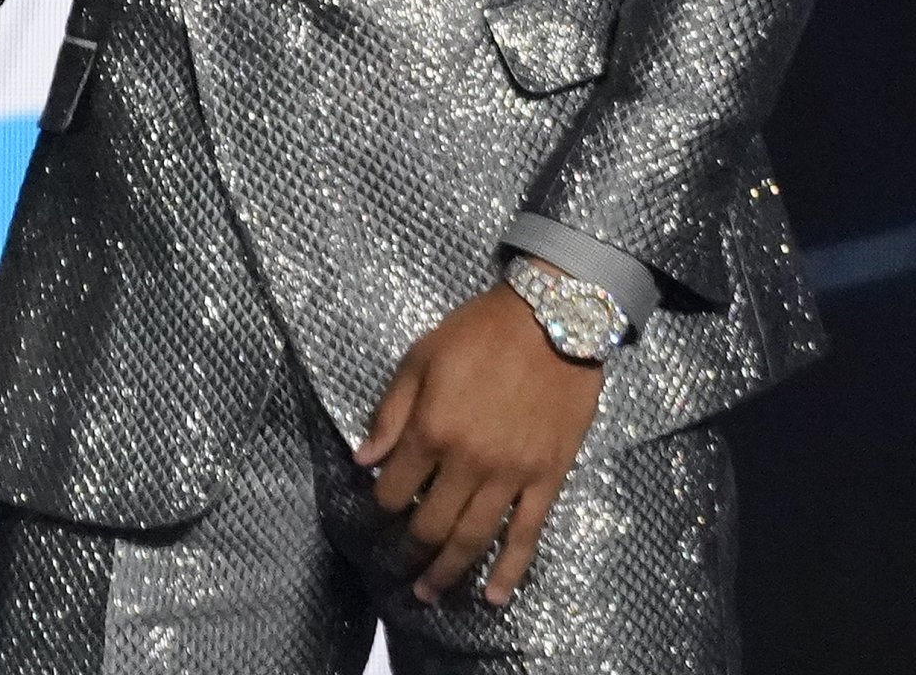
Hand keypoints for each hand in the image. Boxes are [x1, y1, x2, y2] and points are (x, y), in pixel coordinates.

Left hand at [352, 271, 604, 606]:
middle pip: (429, 526)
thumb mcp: (421, 357)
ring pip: (472, 540)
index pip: (394, 490)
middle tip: (395, 571)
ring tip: (428, 595)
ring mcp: (510, 475)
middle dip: (406, 554)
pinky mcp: (547, 479)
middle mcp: (468, 462)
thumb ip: (390, 412)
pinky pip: (526, 535)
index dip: (379, 508)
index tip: (376, 516)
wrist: (553, 319)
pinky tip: (493, 597)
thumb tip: (362, 459)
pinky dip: (509, 571)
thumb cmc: (480, 332)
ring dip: (446, 574)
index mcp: (431, 429)